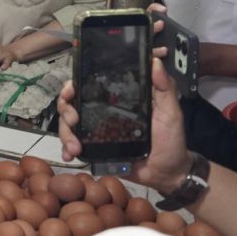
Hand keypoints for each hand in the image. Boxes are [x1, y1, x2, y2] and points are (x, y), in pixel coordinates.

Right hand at [57, 60, 190, 194]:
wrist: (167, 173)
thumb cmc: (170, 140)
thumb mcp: (171, 112)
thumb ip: (165, 88)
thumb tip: (156, 61)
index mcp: (118, 99)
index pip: (90, 84)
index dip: (75, 83)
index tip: (71, 88)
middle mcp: (102, 111)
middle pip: (73, 102)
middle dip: (66, 108)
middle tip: (73, 119)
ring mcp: (96, 130)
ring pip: (69, 123)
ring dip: (66, 132)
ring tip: (75, 146)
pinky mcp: (94, 148)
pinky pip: (73, 145)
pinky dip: (67, 149)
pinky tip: (69, 154)